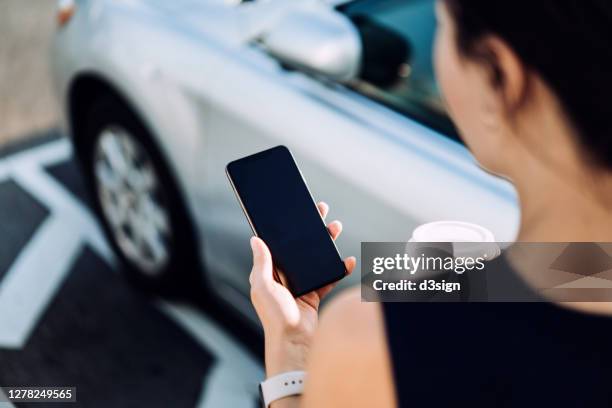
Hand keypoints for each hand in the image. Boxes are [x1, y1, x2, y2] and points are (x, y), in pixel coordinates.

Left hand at [249, 202, 355, 376]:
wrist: (294, 341)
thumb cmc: (275, 316)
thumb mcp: (263, 285)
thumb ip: (262, 262)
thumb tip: (255, 239)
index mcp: (269, 272)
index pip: (278, 244)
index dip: (287, 228)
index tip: (296, 212)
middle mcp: (283, 277)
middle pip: (299, 247)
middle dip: (311, 230)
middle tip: (321, 211)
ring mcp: (300, 285)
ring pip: (315, 258)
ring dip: (326, 244)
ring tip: (336, 228)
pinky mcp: (314, 294)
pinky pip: (328, 277)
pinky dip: (338, 269)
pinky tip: (347, 261)